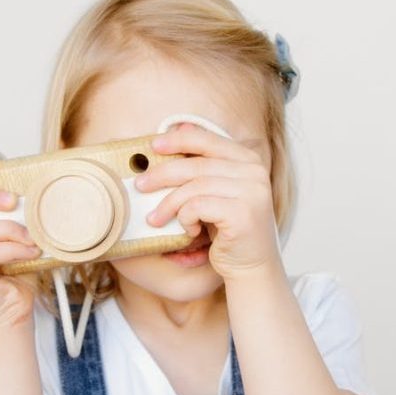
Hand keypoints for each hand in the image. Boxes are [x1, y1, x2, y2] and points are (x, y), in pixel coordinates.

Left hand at [134, 122, 281, 280]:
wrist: (253, 267)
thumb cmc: (229, 230)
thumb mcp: (217, 192)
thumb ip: (204, 165)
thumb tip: (179, 127)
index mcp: (249, 160)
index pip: (208, 140)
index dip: (178, 140)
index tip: (153, 146)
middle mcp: (254, 172)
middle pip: (196, 164)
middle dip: (162, 174)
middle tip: (140, 185)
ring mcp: (252, 192)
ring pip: (194, 187)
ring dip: (168, 203)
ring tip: (155, 218)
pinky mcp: (243, 213)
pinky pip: (198, 206)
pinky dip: (185, 218)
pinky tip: (189, 230)